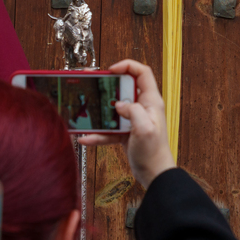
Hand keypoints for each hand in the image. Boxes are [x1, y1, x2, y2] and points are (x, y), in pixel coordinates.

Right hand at [78, 60, 174, 189]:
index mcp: (151, 102)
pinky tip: (85, 137)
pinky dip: (97, 133)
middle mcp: (143, 108)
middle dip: (107, 87)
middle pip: (124, 89)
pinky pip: (108, 129)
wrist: (154, 174)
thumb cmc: (154, 152)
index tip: (111, 70)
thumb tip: (119, 104)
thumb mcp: (145, 129)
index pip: (142, 74)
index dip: (127, 66)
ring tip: (85, 112)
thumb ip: (133, 112)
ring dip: (99, 112)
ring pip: (113, 109)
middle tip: (92, 86)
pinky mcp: (125, 132)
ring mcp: (133, 120)